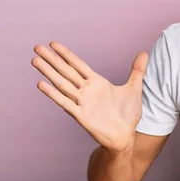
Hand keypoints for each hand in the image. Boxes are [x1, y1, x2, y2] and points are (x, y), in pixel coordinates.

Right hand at [31, 41, 147, 152]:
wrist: (126, 137)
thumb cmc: (128, 114)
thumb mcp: (134, 88)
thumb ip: (137, 70)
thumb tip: (144, 52)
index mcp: (97, 83)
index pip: (78, 65)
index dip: (66, 54)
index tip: (53, 43)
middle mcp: (87, 91)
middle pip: (66, 71)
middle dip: (52, 59)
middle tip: (37, 46)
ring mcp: (82, 102)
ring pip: (62, 84)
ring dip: (49, 72)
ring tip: (35, 60)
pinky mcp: (81, 116)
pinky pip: (65, 103)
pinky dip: (53, 94)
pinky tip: (41, 84)